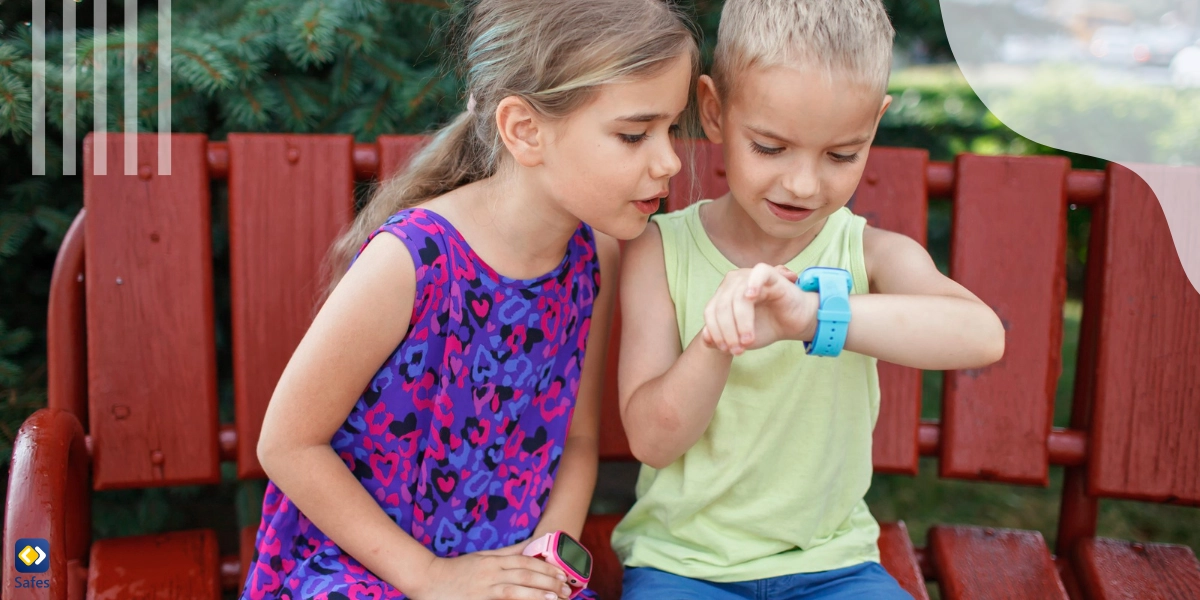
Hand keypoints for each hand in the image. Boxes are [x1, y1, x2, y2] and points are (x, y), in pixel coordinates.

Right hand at [409, 551, 572, 599]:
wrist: (428, 580)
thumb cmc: (457, 570)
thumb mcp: (482, 557)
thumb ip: (506, 554)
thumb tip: (529, 548)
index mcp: (493, 560)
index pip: (524, 561)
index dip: (545, 566)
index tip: (561, 572)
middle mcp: (490, 572)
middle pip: (524, 575)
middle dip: (547, 581)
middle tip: (565, 588)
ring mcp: (484, 589)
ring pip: (515, 590)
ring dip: (537, 594)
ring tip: (555, 598)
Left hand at [700, 263, 817, 353]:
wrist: (794, 324)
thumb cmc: (766, 327)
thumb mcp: (740, 338)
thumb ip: (720, 339)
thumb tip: (706, 338)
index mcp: (723, 295)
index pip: (710, 311)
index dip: (716, 332)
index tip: (726, 350)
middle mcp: (734, 282)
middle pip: (722, 306)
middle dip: (728, 331)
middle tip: (738, 350)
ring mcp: (750, 276)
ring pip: (737, 297)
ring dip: (741, 322)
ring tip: (748, 340)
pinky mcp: (771, 274)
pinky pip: (759, 273)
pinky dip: (753, 283)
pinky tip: (751, 297)